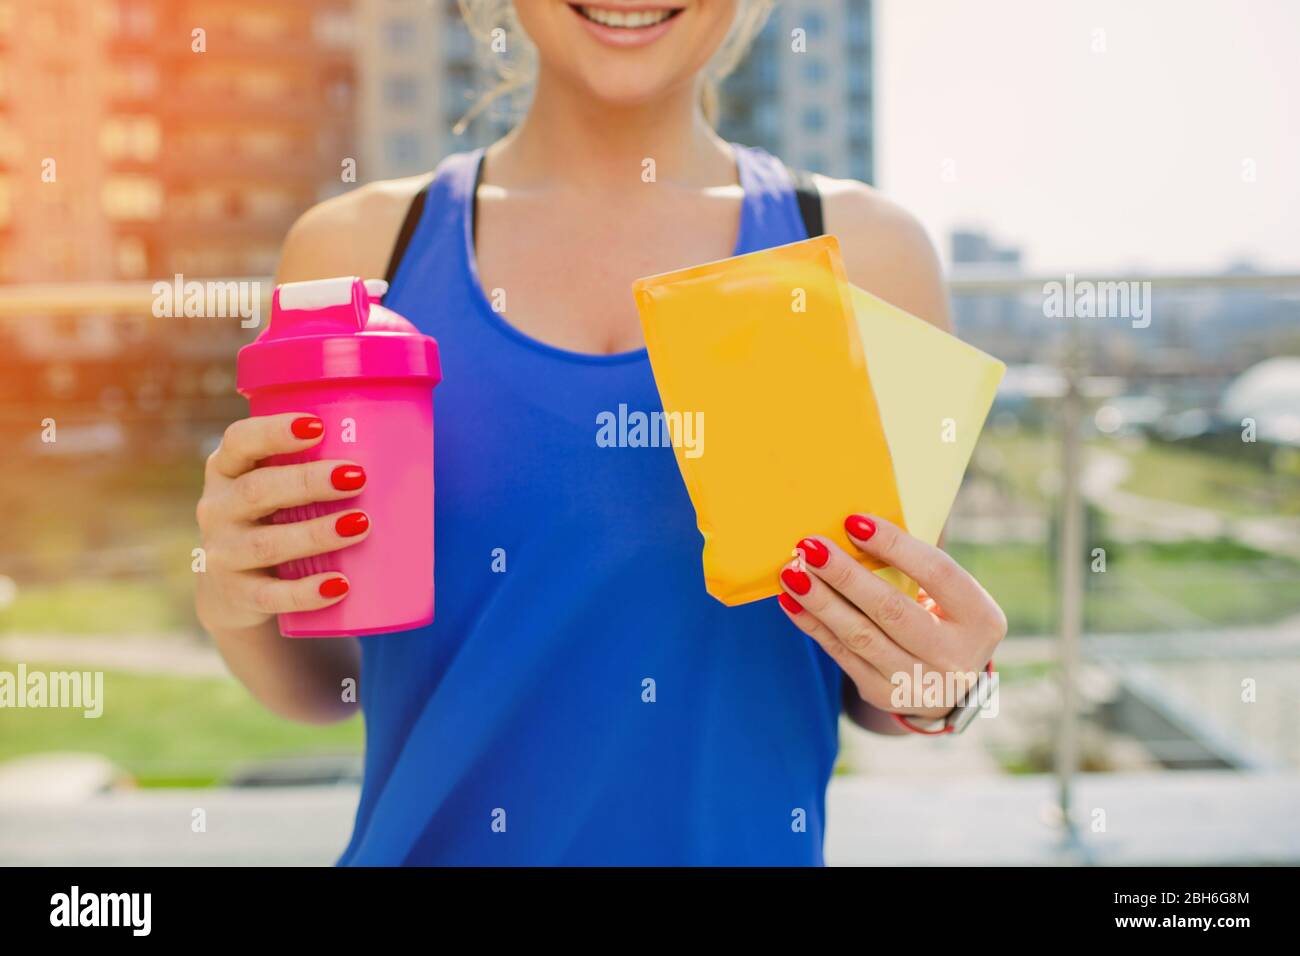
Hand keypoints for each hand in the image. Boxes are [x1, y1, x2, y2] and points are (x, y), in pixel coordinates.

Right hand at [194, 413, 371, 632]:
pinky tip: (339, 584)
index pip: (240, 441)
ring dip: (316, 534)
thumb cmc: (272, 520)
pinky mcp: (236, 595)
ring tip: (361, 524)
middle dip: (308, 482)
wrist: (232, 591)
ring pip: (267, 543)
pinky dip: (307, 591)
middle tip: (357, 477)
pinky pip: (271, 595)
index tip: (318, 426)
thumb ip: (312, 467)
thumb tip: (400, 451)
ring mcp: (223, 553)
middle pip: (257, 490)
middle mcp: (217, 508)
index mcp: (227, 469)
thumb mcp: (275, 489)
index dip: (274, 432)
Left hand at [776, 514, 1005, 719]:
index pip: (937, 573)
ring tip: (792, 572)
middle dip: (846, 575)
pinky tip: (791, 601)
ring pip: (859, 636)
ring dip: (820, 601)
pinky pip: (841, 655)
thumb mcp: (950, 595)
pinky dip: (813, 626)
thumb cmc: (942, 617)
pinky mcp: (884, 693)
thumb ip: (916, 564)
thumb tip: (857, 525)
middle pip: (891, 610)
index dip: (895, 546)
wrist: (946, 685)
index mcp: (981, 619)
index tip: (853, 521)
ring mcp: (919, 682)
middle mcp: (955, 657)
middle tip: (810, 546)